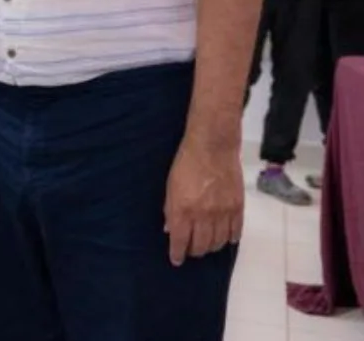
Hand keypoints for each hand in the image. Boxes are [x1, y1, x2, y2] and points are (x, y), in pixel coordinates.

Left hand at [164, 139, 242, 265]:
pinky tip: (226, 239)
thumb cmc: (186, 164)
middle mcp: (204, 216)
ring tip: (207, 245)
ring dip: (211, 247)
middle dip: (194, 252)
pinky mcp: (238, 207)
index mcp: (184, 210)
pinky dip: (230, 239)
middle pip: (201, 246)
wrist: (213, 147)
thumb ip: (170, 209)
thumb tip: (169, 229)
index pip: (180, 241)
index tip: (176, 260)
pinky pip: (236, 232)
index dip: (177, 254)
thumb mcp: (170, 186)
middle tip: (191, 250)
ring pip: (219, 242)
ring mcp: (223, 213)